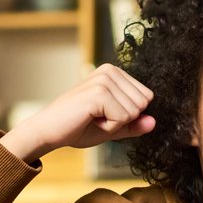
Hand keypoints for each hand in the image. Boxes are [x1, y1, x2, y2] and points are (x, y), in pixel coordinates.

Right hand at [0, 65, 154, 163]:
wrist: (48, 132)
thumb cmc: (77, 127)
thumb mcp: (113, 127)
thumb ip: (134, 124)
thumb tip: (154, 122)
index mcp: (115, 73)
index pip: (146, 98)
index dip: (127, 115)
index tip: (104, 115)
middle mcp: (110, 71)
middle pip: (143, 104)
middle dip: (123, 120)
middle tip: (97, 118)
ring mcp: (104, 80)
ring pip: (134, 112)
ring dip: (114, 124)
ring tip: (92, 118)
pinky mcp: (99, 92)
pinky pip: (123, 118)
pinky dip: (108, 127)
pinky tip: (89, 120)